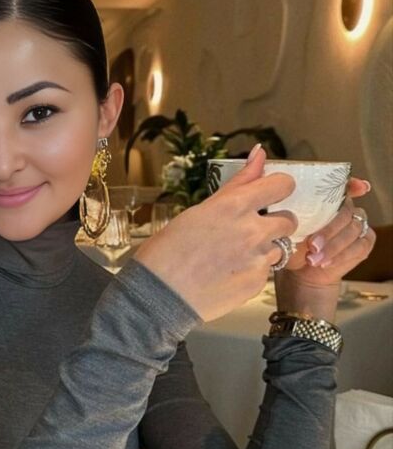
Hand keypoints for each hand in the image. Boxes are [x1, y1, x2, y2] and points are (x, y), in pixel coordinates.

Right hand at [133, 145, 296, 320]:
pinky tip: (228, 275)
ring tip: (234, 257)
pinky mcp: (257, 284)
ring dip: (264, 249)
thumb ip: (238, 184)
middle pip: (289, 220)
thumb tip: (260, 153)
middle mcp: (253, 230)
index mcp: (235, 206)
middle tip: (249, 232)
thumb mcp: (200, 210)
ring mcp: (258, 259)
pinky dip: (252, 271)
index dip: (280, 188)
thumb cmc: (168, 250)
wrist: (159, 296)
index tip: (272, 194)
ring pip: (279, 248)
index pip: (283, 185)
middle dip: (275, 223)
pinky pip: (266, 272)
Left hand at [274, 177, 374, 317]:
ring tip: (313, 258)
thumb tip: (267, 187)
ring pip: (352, 229)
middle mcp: (345, 209)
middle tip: (312, 245)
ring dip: (332, 245)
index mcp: (327, 199)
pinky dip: (342, 256)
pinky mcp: (364, 244)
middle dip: (328, 229)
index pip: (344, 185)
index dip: (351, 184)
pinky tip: (325, 263)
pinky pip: (359, 246)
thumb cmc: (290, 246)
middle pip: (345, 211)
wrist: (300, 275)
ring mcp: (357, 226)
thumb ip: (276, 206)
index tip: (356, 187)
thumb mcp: (278, 226)